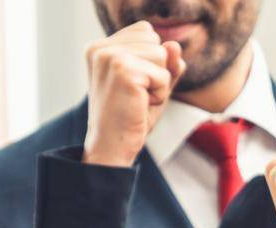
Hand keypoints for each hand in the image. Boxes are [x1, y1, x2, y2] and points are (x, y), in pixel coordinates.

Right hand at [82, 21, 184, 166]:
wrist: (112, 148)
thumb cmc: (131, 117)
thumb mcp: (154, 84)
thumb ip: (167, 63)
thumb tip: (175, 45)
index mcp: (99, 47)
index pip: (146, 32)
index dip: (151, 61)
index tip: (131, 85)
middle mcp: (100, 48)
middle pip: (156, 41)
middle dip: (157, 72)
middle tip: (135, 96)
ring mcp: (109, 57)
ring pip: (163, 55)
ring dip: (159, 83)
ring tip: (137, 100)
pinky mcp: (123, 70)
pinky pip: (164, 74)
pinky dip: (160, 94)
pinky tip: (139, 105)